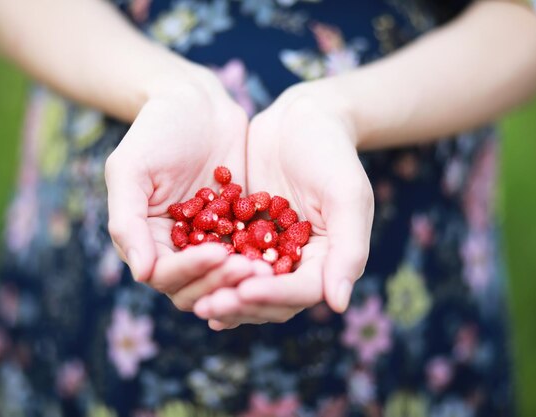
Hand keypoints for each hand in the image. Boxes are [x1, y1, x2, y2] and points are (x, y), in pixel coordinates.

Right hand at [105, 65, 269, 311]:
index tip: (218, 253)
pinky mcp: (239, 230)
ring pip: (226, 277)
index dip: (190, 271)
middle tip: (250, 268)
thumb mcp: (130, 169)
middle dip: (222, 281)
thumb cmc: (155, 130)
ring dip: (245, 279)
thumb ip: (127, 221)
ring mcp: (210, 241)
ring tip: (268, 267)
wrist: (197, 104)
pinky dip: (264, 258)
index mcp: (147, 241)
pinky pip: (252, 253)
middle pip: (197, 286)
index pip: (165, 275)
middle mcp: (177, 249)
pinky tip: (284, 255)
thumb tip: (143, 274)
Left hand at [194, 81, 373, 328]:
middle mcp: (299, 262)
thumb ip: (348, 248)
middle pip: (271, 299)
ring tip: (197, 301)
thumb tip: (339, 305)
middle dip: (241, 304)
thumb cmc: (331, 152)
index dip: (274, 296)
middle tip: (210, 306)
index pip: (303, 291)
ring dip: (223, 296)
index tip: (245, 291)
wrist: (301, 118)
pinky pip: (226, 261)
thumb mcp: (347, 194)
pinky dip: (209, 273)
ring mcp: (270, 250)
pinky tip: (186, 279)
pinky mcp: (244, 235)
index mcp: (328, 258)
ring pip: (245, 286)